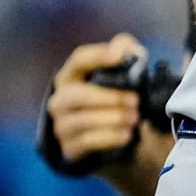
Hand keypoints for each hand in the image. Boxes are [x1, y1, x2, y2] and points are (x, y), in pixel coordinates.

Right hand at [47, 35, 147, 162]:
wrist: (114, 133)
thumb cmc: (116, 93)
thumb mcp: (125, 69)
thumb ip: (126, 51)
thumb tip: (122, 48)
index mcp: (73, 75)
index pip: (78, 60)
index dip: (97, 56)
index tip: (118, 57)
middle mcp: (61, 99)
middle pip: (76, 95)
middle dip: (108, 98)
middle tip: (135, 100)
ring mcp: (62, 124)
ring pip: (81, 121)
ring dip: (112, 119)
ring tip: (134, 118)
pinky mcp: (69, 146)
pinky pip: (86, 142)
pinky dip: (109, 138)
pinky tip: (126, 134)